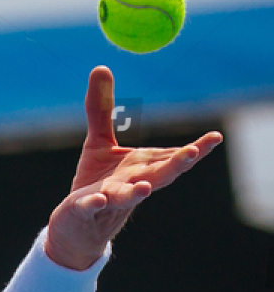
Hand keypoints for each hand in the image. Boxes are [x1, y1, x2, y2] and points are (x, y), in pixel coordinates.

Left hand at [46, 67, 222, 270]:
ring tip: (145, 187)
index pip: (172, 158)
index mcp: (142, 167)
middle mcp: (132, 184)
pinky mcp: (86, 208)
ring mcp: (110, 198)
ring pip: (128, 196)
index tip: (215, 137)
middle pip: (159, 176)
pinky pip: (91, 206)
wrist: (76, 225)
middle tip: (193, 153)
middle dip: (176, 166)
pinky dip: (95, 203)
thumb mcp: (98, 141)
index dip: (194, 150)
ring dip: (137, 192)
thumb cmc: (94, 182)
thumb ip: (101, 108)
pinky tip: (97, 198)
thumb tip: (100, 67)